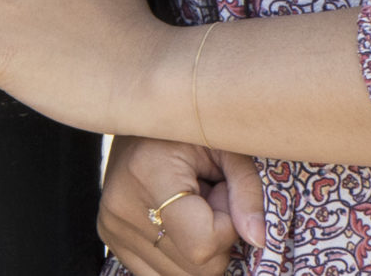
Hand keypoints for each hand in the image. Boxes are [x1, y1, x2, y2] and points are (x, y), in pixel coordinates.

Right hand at [100, 136, 264, 275]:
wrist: (140, 111)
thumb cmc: (191, 123)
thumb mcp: (226, 145)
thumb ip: (247, 191)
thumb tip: (259, 240)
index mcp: (147, 173)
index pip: (202, 245)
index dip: (227, 225)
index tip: (222, 189)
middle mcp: (120, 207)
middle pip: (195, 267)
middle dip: (217, 239)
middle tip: (209, 195)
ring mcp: (112, 227)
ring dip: (199, 247)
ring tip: (192, 205)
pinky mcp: (111, 239)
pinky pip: (161, 274)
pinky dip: (180, 254)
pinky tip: (177, 220)